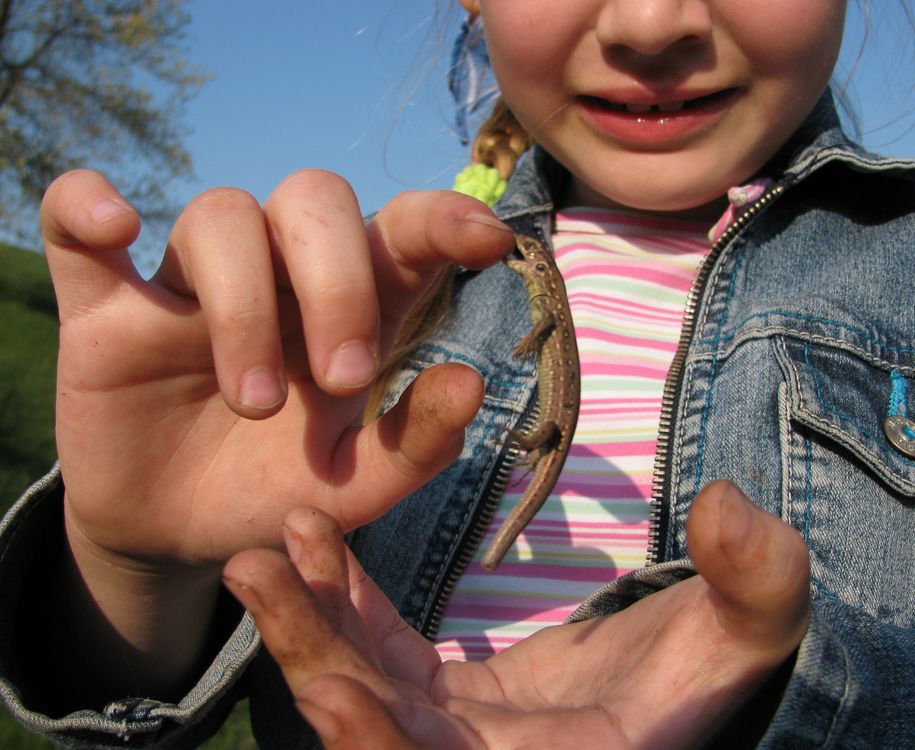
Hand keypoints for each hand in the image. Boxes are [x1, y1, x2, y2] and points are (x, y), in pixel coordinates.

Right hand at [38, 169, 511, 696]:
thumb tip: (470, 382)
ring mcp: (190, 285)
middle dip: (337, 281)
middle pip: (313, 200)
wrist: (181, 538)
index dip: (442, 219)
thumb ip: (415, 444)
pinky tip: (114, 227)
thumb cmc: (281, 494)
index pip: (399, 229)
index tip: (490, 242)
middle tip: (343, 381)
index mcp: (352, 306)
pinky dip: (86, 207)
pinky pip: (79, 227)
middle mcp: (278, 275)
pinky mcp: (108, 310)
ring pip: (220, 215)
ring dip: (243, 301)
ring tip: (256, 403)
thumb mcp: (356, 488)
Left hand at [224, 480, 811, 748]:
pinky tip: (314, 545)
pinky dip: (345, 608)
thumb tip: (729, 508)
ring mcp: (453, 739)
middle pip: (375, 735)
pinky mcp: (441, 701)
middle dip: (312, 660)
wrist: (686, 687)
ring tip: (264, 553)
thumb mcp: (754, 629)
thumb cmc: (723, 672)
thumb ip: (755, 581)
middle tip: (256, 575)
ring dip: (309, 628)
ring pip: (360, 692)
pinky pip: (378, 657)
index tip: (330, 693)